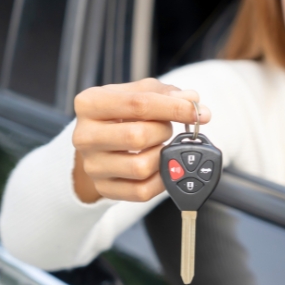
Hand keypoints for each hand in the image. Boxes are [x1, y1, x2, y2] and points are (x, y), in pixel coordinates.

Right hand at [72, 78, 210, 202]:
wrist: (97, 143)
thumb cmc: (121, 114)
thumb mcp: (138, 93)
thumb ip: (166, 93)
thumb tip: (192, 100)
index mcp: (90, 104)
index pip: (139, 104)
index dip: (175, 108)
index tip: (199, 113)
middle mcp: (85, 136)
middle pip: (138, 136)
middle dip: (164, 132)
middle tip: (166, 129)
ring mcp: (92, 165)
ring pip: (141, 167)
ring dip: (162, 157)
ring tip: (159, 146)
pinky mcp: (104, 188)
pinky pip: (142, 191)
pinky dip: (160, 180)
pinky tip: (160, 166)